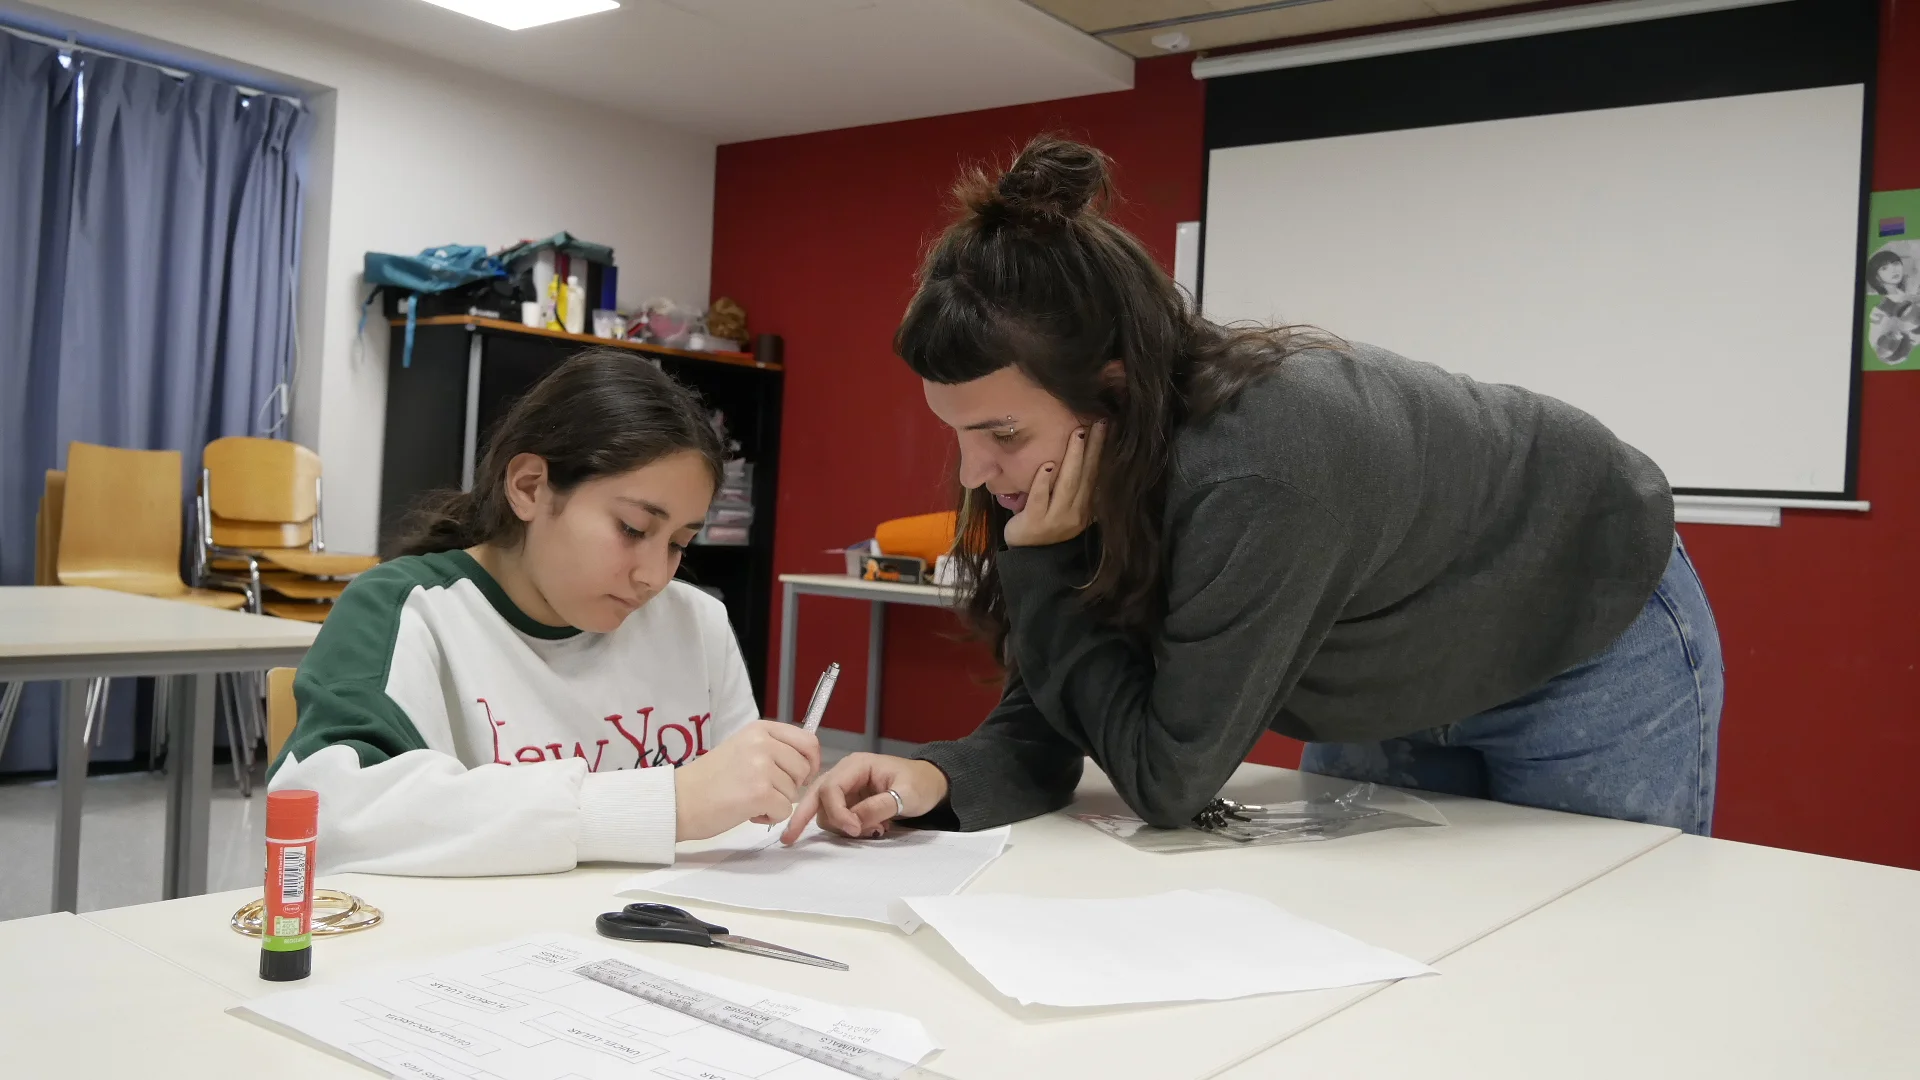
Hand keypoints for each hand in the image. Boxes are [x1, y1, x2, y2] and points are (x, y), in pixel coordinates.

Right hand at [673, 720, 820, 841]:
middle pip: (804, 769)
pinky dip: (770, 817)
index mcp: (759, 730)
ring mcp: (762, 767)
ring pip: (794, 792)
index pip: (808, 741)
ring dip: (776, 802)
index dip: (811, 762)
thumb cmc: (708, 780)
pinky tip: (748, 812)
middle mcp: (763, 744)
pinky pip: (784, 810)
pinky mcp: (760, 793)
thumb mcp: (741, 749)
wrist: (678, 800)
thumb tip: (807, 762)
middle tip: (763, 791)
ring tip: (748, 799)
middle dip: (790, 786)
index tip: (802, 775)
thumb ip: (772, 749)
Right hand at [780, 753, 948, 843]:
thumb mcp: (906, 794)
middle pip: (816, 796)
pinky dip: (848, 829)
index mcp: (857, 765)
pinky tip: (871, 829)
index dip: (838, 812)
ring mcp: (846, 790)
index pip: (831, 787)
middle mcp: (846, 775)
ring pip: (826, 812)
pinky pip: (838, 819)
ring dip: (843, 826)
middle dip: (803, 817)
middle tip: (789, 838)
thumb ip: (879, 806)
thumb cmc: (921, 783)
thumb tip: (854, 820)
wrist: (932, 786)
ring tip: (876, 829)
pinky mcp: (850, 803)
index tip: (854, 829)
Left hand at [1003, 422, 1104, 547]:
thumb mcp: (1068, 508)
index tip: (1108, 428)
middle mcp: (1076, 513)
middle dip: (1094, 448)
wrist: (1028, 556)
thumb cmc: (1047, 525)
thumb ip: (1079, 489)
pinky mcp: (1036, 522)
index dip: (1103, 452)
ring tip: (1077, 434)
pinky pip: (1040, 499)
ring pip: (1068, 484)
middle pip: (1087, 476)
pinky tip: (1047, 466)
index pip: (1097, 475)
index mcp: (1086, 508)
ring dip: (1073, 458)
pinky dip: (1043, 482)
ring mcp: (1057, 519)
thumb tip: (1089, 456)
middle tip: (1099, 423)